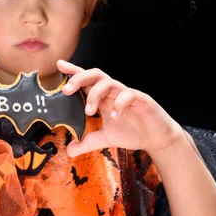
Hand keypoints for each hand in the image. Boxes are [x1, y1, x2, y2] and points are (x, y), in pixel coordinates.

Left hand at [57, 59, 183, 157]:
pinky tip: (114, 116)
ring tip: (89, 112)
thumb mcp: (105, 139)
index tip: (59, 65)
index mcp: (103, 97)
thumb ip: (87, 142)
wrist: (156, 139)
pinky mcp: (141, 100)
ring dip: (95, 94)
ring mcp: (127, 94)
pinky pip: (129, 94)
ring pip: (109, 82)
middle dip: (79, 78)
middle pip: (95, 75)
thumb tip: (68, 150)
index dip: (74, 71)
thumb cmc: (132, 132)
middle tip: (67, 90)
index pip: (87, 80)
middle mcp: (113, 92)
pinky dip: (119, 103)